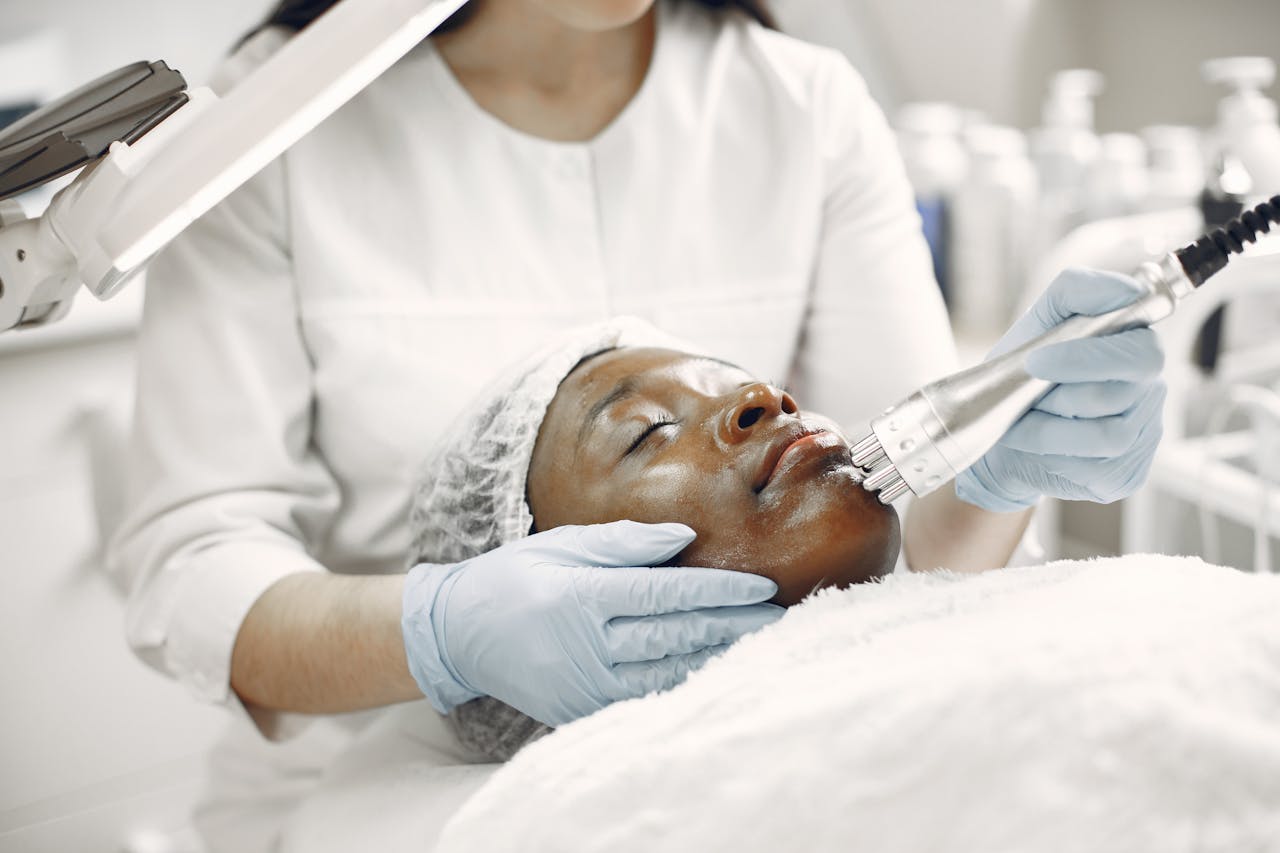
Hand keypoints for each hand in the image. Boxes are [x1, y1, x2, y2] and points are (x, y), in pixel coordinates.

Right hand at [402, 520, 782, 725]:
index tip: (763, 587)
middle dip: (734, 629)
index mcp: (579, 597)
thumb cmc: (513, 577)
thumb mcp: (561, 544)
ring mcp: (581, 686)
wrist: (457, 634)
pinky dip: (683, 687)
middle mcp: (583, 646)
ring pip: (665, 676)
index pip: (665, 595)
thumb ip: (625, 542)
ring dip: (718, 662)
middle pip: (675, 638)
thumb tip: (686, 538)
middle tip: (784, 621)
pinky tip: (716, 675)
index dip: (718, 592)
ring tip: (763, 648)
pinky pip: (642, 700)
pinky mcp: (579, 709)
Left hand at [955, 267, 1166, 511]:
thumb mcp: (1039, 322)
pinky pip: (1096, 469)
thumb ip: (1077, 292)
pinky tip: (1040, 448)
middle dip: (1059, 397)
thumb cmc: (1026, 373)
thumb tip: (1122, 290)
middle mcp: (1150, 390)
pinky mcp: (1127, 474)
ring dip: (1050, 430)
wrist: (1003, 434)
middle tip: (1027, 397)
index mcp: (1136, 346)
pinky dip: (1054, 457)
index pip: (1140, 351)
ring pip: (1106, 436)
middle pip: (1118, 396)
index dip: (1087, 358)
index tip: (1037, 360)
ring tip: (1025, 422)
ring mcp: (1144, 435)